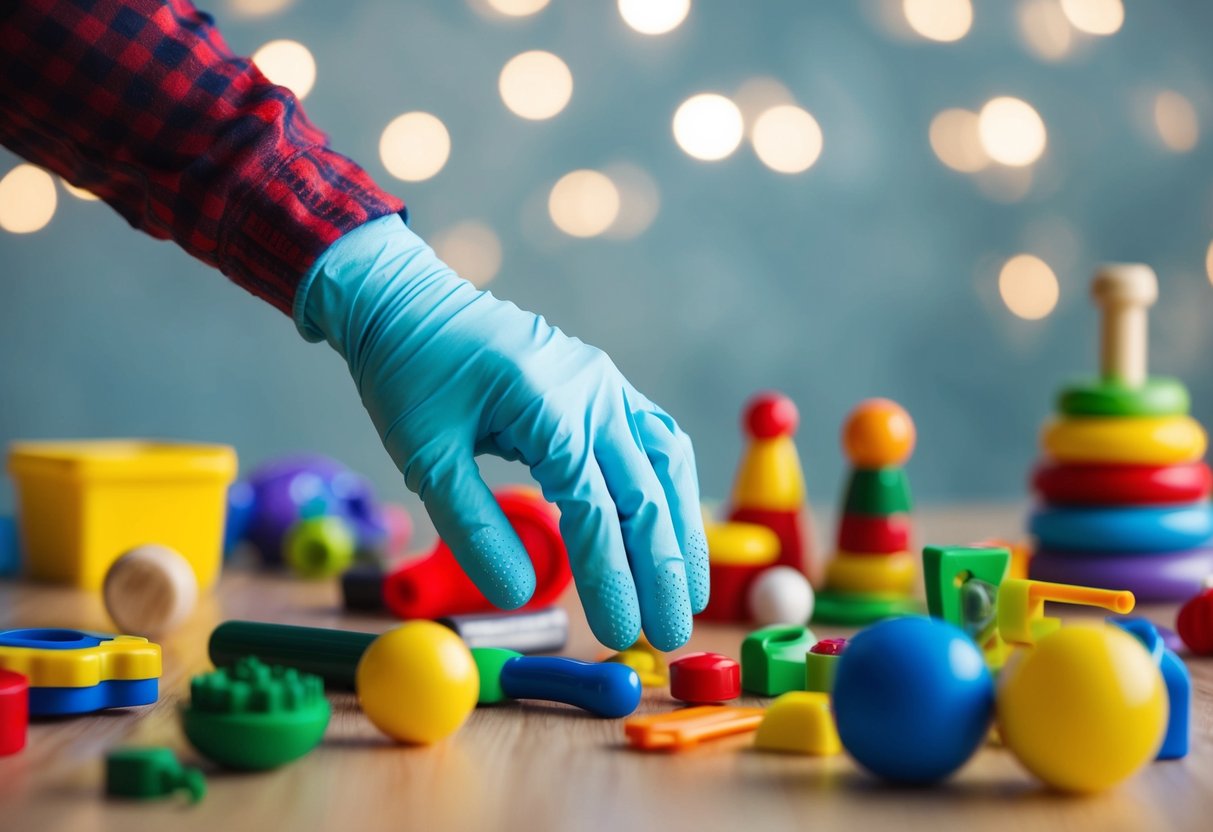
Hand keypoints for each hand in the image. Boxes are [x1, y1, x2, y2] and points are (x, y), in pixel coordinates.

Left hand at [296, 214, 707, 649]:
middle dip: (664, 569)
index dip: (613, 575)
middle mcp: (592, 390)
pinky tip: (671, 529)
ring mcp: (605, 384)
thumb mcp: (424, 456)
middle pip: (646, 491)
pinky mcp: (605, 387)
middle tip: (670, 634)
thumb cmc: (409, 373)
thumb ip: (472, 526)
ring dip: (681, 530)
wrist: (409, 301)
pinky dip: (669, 491)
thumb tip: (519, 594)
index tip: (622, 632)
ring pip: (666, 464)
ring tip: (689, 592)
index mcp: (546, 403)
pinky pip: (656, 441)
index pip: (595, 506)